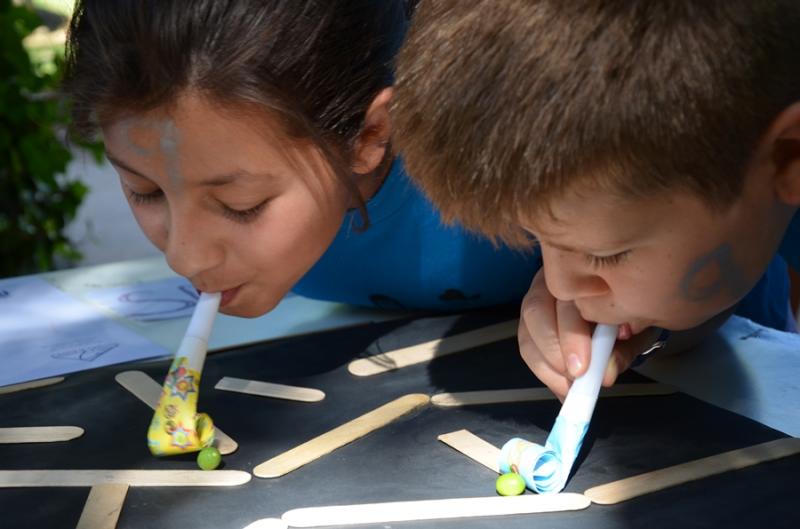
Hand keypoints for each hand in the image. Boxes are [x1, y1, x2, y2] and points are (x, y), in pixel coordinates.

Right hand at [518, 269, 660, 399]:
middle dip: (553, 350)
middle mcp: (548, 283)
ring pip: (526, 333)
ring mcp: (534, 303)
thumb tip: (604, 375)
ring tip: (572, 388)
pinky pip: (528, 350)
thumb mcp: (636, 330)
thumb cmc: (630, 315)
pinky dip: (546, 374)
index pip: (565, 298)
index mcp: (577, 273)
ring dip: (546, 367)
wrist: (625, 313)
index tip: (583, 367)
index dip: (570, 334)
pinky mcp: (529, 327)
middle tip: (576, 379)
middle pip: (535, 311)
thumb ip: (622, 349)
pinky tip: (565, 389)